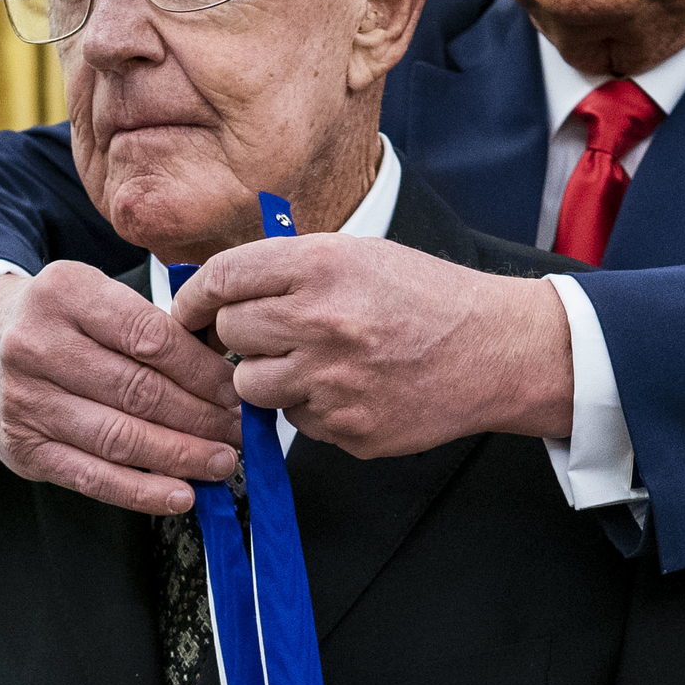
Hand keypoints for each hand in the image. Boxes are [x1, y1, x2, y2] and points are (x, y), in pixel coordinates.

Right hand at [0, 264, 240, 515]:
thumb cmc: (59, 322)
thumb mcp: (94, 295)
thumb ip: (151, 323)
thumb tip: (227, 375)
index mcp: (64, 292)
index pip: (150, 337)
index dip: (203, 371)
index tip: (237, 391)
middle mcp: (36, 344)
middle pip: (138, 390)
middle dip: (200, 417)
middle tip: (239, 432)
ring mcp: (25, 400)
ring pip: (119, 437)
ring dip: (181, 456)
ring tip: (221, 462)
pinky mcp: (23, 448)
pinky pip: (91, 476)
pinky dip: (141, 491)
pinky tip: (180, 495)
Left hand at [172, 237, 574, 458]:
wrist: (495, 350)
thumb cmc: (426, 298)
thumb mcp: (359, 256)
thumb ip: (290, 268)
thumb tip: (221, 290)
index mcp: (322, 266)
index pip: (224, 279)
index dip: (195, 298)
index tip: (189, 312)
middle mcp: (321, 322)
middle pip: (231, 334)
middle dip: (241, 336)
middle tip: (271, 335)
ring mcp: (333, 381)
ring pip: (251, 387)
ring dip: (269, 377)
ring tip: (312, 364)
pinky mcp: (347, 428)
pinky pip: (295, 421)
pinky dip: (310, 408)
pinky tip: (349, 388)